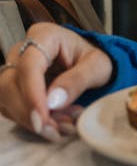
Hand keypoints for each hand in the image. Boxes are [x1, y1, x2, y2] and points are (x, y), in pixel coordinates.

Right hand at [0, 25, 112, 139]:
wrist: (90, 65)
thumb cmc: (94, 60)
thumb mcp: (98, 66)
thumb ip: (78, 80)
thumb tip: (52, 102)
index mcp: (44, 36)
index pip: (28, 66)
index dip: (32, 95)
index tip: (43, 119)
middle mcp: (22, 50)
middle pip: (10, 84)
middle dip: (30, 113)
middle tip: (56, 130)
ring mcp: (14, 68)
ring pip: (5, 98)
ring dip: (30, 119)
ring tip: (61, 126)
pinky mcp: (12, 87)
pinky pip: (9, 108)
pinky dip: (29, 121)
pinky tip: (54, 123)